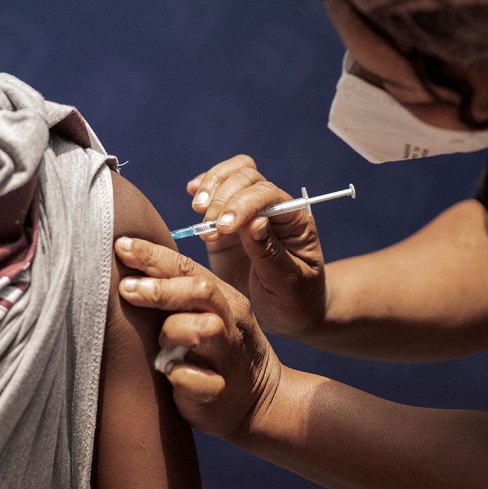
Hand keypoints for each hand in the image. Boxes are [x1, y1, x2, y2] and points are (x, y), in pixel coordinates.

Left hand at [114, 236, 281, 442]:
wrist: (259, 401)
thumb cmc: (214, 350)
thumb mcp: (205, 315)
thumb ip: (177, 292)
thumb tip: (125, 264)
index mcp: (222, 298)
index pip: (187, 268)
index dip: (152, 255)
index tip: (121, 246)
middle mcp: (228, 322)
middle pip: (200, 292)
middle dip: (160, 288)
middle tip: (126, 288)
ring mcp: (227, 357)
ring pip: (204, 329)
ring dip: (173, 331)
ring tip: (161, 343)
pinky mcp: (220, 392)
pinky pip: (199, 380)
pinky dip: (180, 375)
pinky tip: (169, 373)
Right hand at [185, 154, 326, 339]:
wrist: (284, 314)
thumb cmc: (294, 300)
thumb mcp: (287, 284)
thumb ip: (270, 254)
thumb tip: (256, 222)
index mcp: (294, 220)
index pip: (269, 194)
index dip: (244, 204)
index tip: (224, 229)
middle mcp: (272, 208)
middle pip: (248, 177)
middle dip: (223, 198)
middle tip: (210, 229)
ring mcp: (248, 212)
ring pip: (232, 174)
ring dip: (211, 187)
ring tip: (198, 211)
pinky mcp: (225, 223)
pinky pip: (215, 191)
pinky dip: (202, 187)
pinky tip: (192, 195)